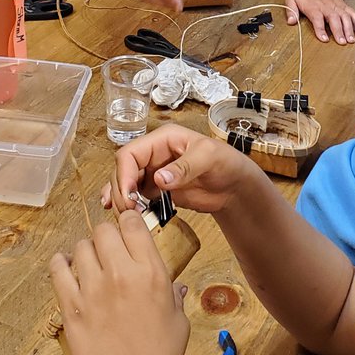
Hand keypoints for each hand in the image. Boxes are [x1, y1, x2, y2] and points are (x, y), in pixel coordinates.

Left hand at [49, 212, 189, 354]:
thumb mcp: (179, 323)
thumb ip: (174, 295)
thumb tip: (176, 284)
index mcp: (151, 273)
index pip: (133, 223)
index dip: (129, 223)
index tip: (128, 231)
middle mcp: (120, 274)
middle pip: (103, 229)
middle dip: (107, 236)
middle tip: (110, 252)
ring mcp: (92, 289)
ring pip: (80, 246)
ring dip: (86, 252)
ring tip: (91, 266)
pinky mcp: (70, 306)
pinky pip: (57, 269)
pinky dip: (61, 265)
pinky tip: (68, 271)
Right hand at [101, 124, 257, 216]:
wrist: (234, 186)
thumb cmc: (225, 162)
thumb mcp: (208, 157)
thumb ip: (185, 167)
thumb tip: (159, 178)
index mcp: (162, 139)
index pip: (131, 153)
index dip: (125, 173)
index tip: (129, 193)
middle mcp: (153, 154)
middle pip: (123, 169)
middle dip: (121, 189)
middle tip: (128, 210)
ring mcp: (153, 172)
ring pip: (125, 182)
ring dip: (121, 198)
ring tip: (126, 214)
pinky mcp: (156, 189)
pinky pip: (134, 194)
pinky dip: (126, 203)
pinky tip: (120, 212)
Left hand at [285, 0, 354, 44]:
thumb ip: (291, 11)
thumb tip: (291, 22)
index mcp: (314, 7)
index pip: (318, 20)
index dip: (321, 29)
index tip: (324, 39)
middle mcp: (327, 7)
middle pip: (334, 20)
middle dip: (339, 31)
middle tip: (342, 42)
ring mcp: (337, 6)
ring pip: (345, 17)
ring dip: (349, 29)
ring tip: (351, 39)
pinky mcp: (343, 4)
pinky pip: (352, 13)